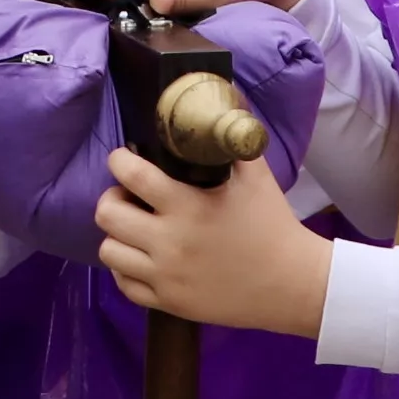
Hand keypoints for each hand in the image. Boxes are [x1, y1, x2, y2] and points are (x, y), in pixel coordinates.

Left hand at [93, 147, 329, 334]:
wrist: (292, 283)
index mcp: (187, 206)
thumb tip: (225, 95)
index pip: (130, 175)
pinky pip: (124, 285)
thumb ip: (231, 137)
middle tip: (131, 196)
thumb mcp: (255, 175)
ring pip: (109, 251)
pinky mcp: (169, 303)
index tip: (126, 159)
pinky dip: (127, 269)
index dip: (120, 161)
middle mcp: (170, 242)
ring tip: (136, 228)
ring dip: (118, 235)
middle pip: (107, 214)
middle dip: (114, 198)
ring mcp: (166, 276)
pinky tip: (143, 258)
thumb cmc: (272, 223)